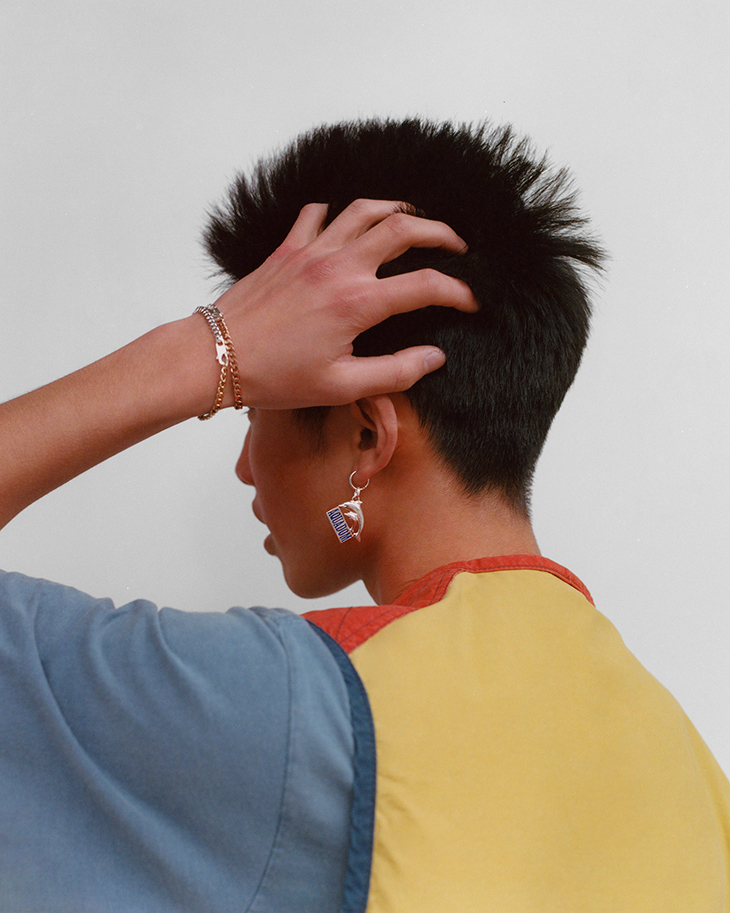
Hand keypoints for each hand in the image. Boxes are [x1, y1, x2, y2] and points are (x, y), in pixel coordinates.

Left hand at [211, 199, 476, 408]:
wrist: (215, 357)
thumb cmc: (274, 377)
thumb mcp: (341, 387)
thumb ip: (395, 372)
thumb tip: (434, 357)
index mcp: (358, 303)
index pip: (426, 286)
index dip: (459, 292)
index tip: (473, 302)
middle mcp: (339, 267)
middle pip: (404, 228)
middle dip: (440, 232)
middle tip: (458, 246)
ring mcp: (311, 252)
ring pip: (364, 210)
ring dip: (397, 209)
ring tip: (415, 219)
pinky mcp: (286, 250)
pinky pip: (316, 215)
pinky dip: (338, 211)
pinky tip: (346, 222)